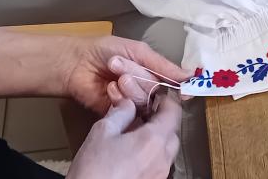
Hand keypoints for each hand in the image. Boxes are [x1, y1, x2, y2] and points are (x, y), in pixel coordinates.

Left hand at [65, 35, 190, 116]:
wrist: (77, 63)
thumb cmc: (105, 51)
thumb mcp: (137, 50)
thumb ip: (163, 64)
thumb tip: (190, 75)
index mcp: (153, 72)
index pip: (172, 83)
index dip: (178, 87)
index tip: (184, 91)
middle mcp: (146, 89)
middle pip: (156, 89)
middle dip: (138, 76)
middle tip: (117, 65)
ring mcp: (133, 103)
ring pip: (144, 100)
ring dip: (129, 86)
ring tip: (113, 76)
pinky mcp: (119, 115)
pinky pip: (129, 110)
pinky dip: (119, 98)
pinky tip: (109, 89)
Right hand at [67, 96, 181, 178]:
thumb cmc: (93, 170)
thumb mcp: (102, 132)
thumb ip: (121, 113)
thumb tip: (129, 104)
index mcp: (154, 139)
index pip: (174, 111)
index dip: (164, 100)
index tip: (154, 97)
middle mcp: (163, 158)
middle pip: (172, 131)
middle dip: (160, 121)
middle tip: (142, 115)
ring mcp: (160, 174)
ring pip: (167, 150)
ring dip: (156, 139)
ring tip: (134, 135)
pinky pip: (159, 164)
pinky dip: (151, 155)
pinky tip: (132, 154)